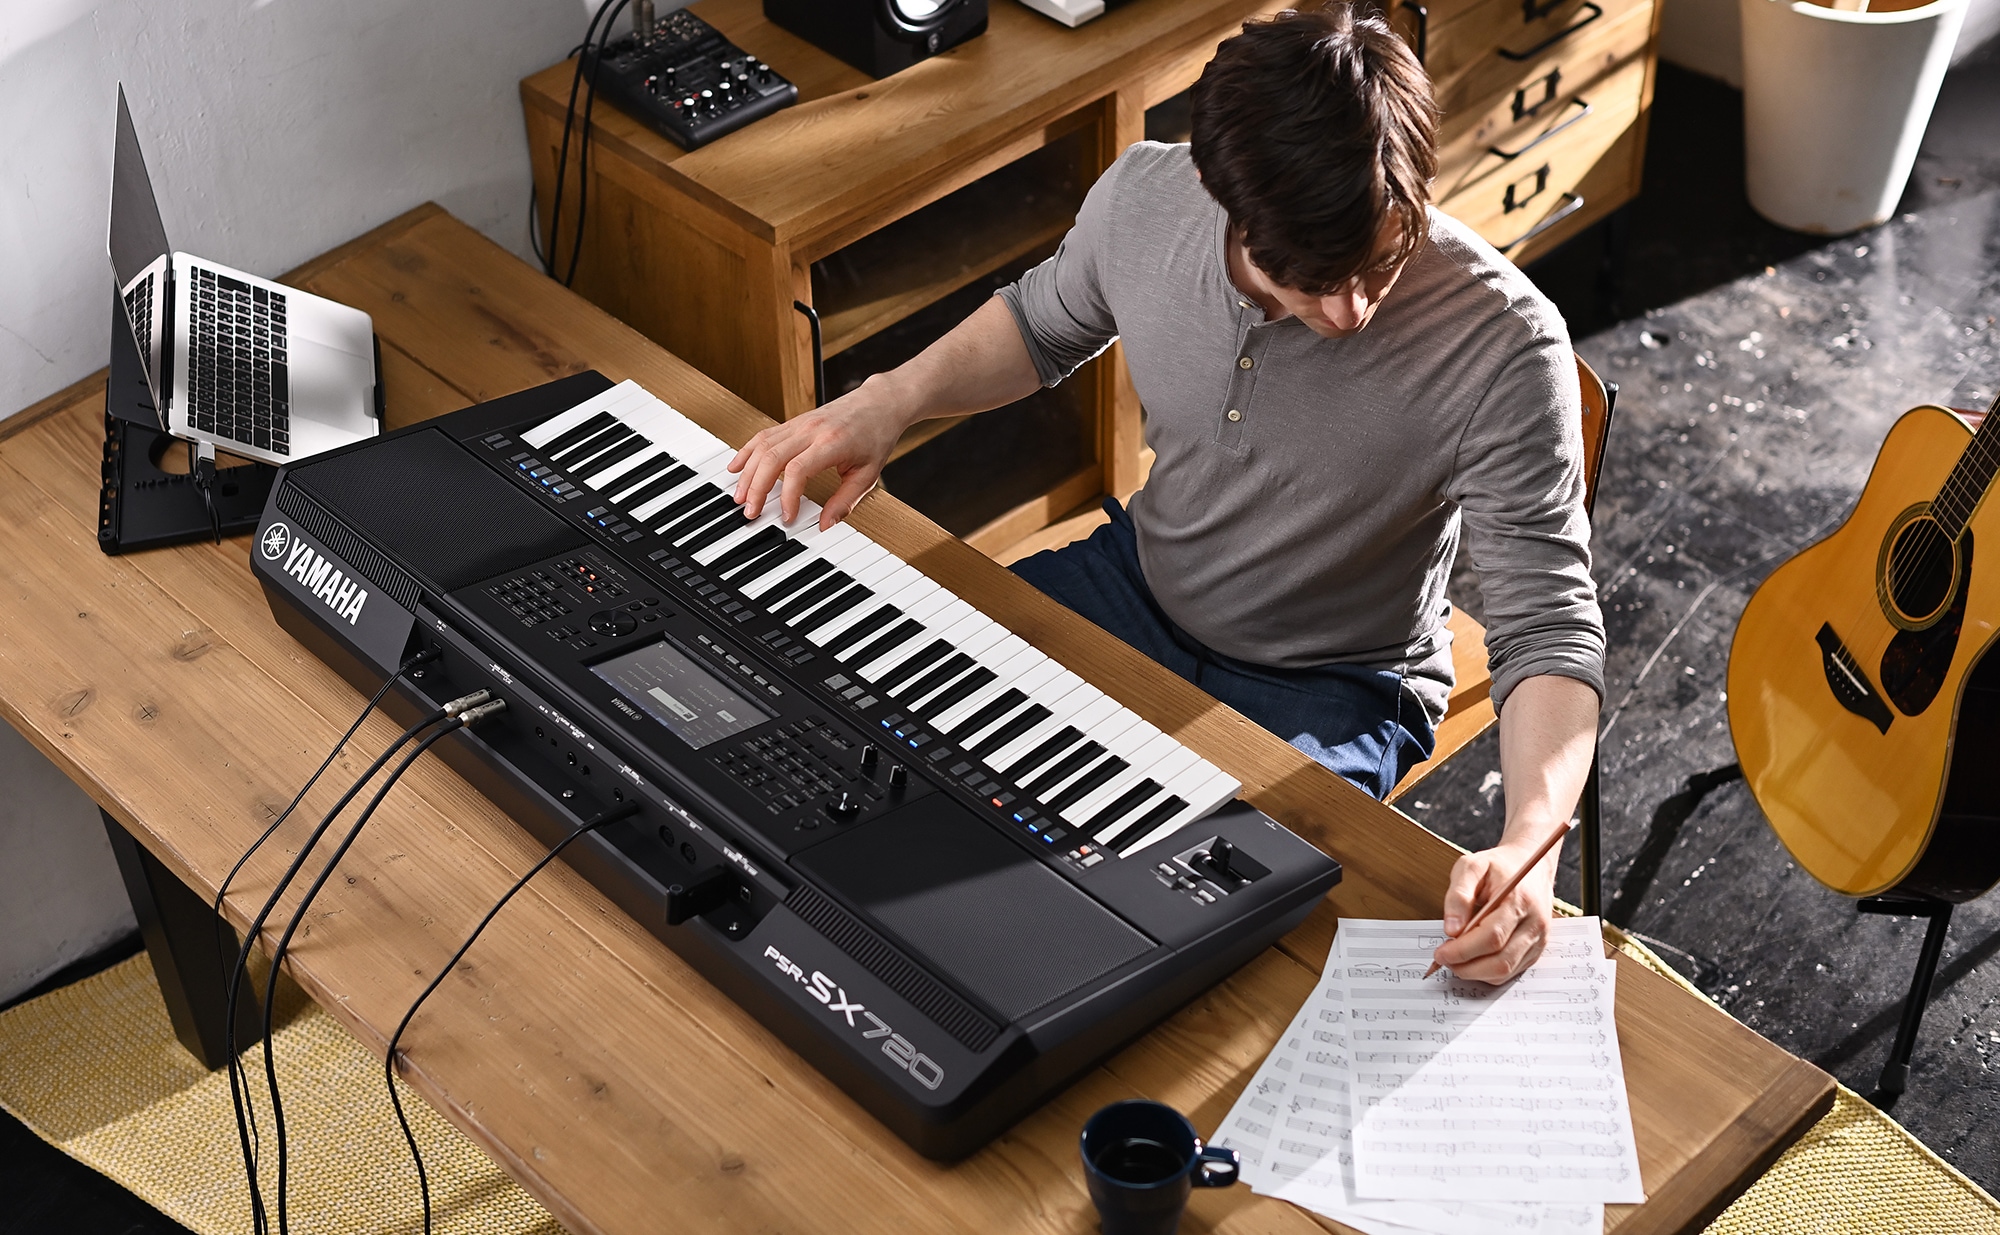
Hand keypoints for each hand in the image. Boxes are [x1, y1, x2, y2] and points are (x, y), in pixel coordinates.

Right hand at [727, 375, 910, 528]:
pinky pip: (763, 436)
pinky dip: (747, 452)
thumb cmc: (876, 436)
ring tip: (740, 496)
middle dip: (756, 488)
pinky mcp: (794, 422)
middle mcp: (811, 430)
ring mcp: (800, 424)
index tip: (787, 516)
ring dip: (747, 473)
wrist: (879, 404)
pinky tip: (736, 467)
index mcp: (831, 443)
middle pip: (771, 458)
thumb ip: (845, 501)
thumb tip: (826, 525)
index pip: (797, 470)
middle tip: (751, 512)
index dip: (787, 496)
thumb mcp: (868, 474)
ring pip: (762, 446)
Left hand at [1431, 835, 1557, 982]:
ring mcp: (1539, 939)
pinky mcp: (1537, 950)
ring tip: (1457, 959)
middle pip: (1501, 961)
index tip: (1440, 953)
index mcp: (1519, 901)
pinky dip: (1488, 972)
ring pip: (1506, 971)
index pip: (1492, 937)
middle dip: (1467, 967)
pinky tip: (1474, 959)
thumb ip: (1459, 896)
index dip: (1463, 951)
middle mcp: (1534, 924)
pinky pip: (1512, 971)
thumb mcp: (1471, 867)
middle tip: (1445, 959)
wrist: (1531, 866)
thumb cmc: (1499, 866)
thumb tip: (1451, 929)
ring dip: (1476, 973)